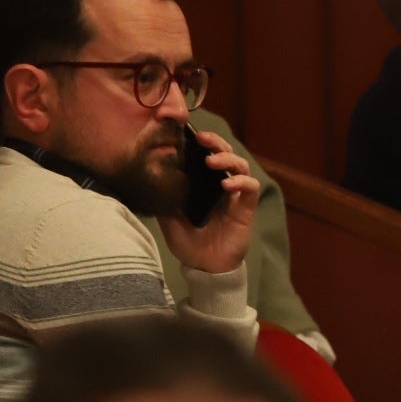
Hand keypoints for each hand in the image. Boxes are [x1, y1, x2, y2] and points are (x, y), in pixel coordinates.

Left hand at [158, 128, 259, 274]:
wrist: (204, 267)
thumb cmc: (187, 243)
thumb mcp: (168, 217)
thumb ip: (164, 196)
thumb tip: (150, 173)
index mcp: (203, 184)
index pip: (205, 154)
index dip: (201, 142)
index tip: (187, 134)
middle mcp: (220, 185)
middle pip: (226, 154)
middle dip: (216, 142)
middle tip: (203, 139)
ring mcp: (234, 195)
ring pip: (241, 166)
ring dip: (228, 159)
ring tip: (212, 161)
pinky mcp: (245, 208)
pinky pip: (250, 187)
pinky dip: (241, 182)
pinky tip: (227, 184)